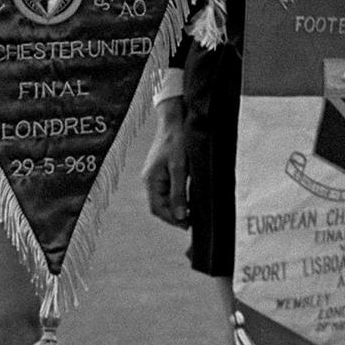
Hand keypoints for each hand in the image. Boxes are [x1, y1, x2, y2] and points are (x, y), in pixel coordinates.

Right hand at [142, 99, 189, 227]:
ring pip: (165, 199)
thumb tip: (179, 216)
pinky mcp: (163, 171)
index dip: (172, 219)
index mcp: (151, 180)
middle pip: (160, 206)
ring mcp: (156, 176)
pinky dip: (178, 197)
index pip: (157, 209)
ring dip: (177, 206)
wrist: (174, 120)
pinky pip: (168, 190)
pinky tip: (190, 197)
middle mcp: (150, 179)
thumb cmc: (176, 141)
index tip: (188, 224)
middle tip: (193, 219)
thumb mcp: (180, 168)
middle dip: (175, 215)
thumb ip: (179, 193)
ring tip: (193, 210)